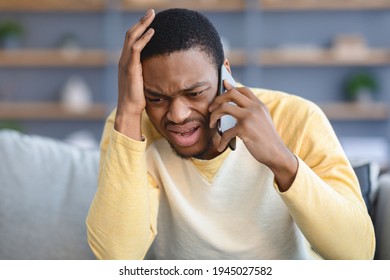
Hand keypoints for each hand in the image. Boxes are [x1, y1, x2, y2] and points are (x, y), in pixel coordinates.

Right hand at [115, 9, 154, 139]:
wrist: (129, 109)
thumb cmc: (138, 99)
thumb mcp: (143, 82)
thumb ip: (147, 73)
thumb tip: (160, 71)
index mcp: (126, 62)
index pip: (132, 40)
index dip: (140, 29)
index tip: (150, 21)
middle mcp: (124, 59)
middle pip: (131, 34)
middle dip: (141, 21)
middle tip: (152, 12)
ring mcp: (125, 63)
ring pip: (132, 37)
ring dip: (142, 24)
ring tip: (152, 15)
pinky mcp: (130, 68)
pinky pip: (136, 48)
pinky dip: (144, 38)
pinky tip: (153, 31)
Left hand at [209, 81, 297, 190]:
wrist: (277, 153)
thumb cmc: (266, 139)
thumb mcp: (262, 120)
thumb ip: (251, 111)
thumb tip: (238, 106)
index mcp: (259, 105)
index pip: (243, 90)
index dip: (230, 89)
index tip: (221, 92)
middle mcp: (255, 108)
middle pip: (231, 94)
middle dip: (217, 100)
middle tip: (211, 110)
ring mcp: (249, 117)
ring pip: (224, 107)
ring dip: (214, 116)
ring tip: (212, 124)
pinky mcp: (244, 129)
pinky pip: (226, 132)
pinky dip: (221, 141)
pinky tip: (220, 147)